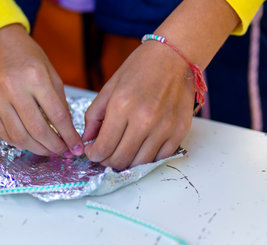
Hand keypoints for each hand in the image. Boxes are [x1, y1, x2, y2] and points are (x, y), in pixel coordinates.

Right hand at [0, 24, 82, 156]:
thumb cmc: (27, 58)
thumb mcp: (51, 74)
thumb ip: (60, 103)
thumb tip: (68, 132)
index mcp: (35, 77)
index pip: (57, 116)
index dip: (69, 136)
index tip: (76, 146)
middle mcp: (13, 88)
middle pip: (38, 130)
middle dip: (55, 147)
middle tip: (64, 151)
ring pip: (20, 137)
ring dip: (38, 149)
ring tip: (49, 150)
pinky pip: (5, 134)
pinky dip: (21, 143)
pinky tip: (32, 143)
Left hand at [82, 41, 194, 169]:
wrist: (175, 57)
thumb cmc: (141, 68)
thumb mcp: (110, 87)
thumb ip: (95, 116)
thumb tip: (87, 140)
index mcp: (122, 106)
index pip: (103, 148)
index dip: (93, 155)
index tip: (93, 151)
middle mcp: (144, 120)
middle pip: (120, 160)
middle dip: (107, 161)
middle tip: (105, 154)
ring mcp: (164, 128)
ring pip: (139, 164)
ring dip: (127, 162)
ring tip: (122, 151)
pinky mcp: (179, 132)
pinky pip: (159, 158)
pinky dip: (146, 158)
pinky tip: (140, 148)